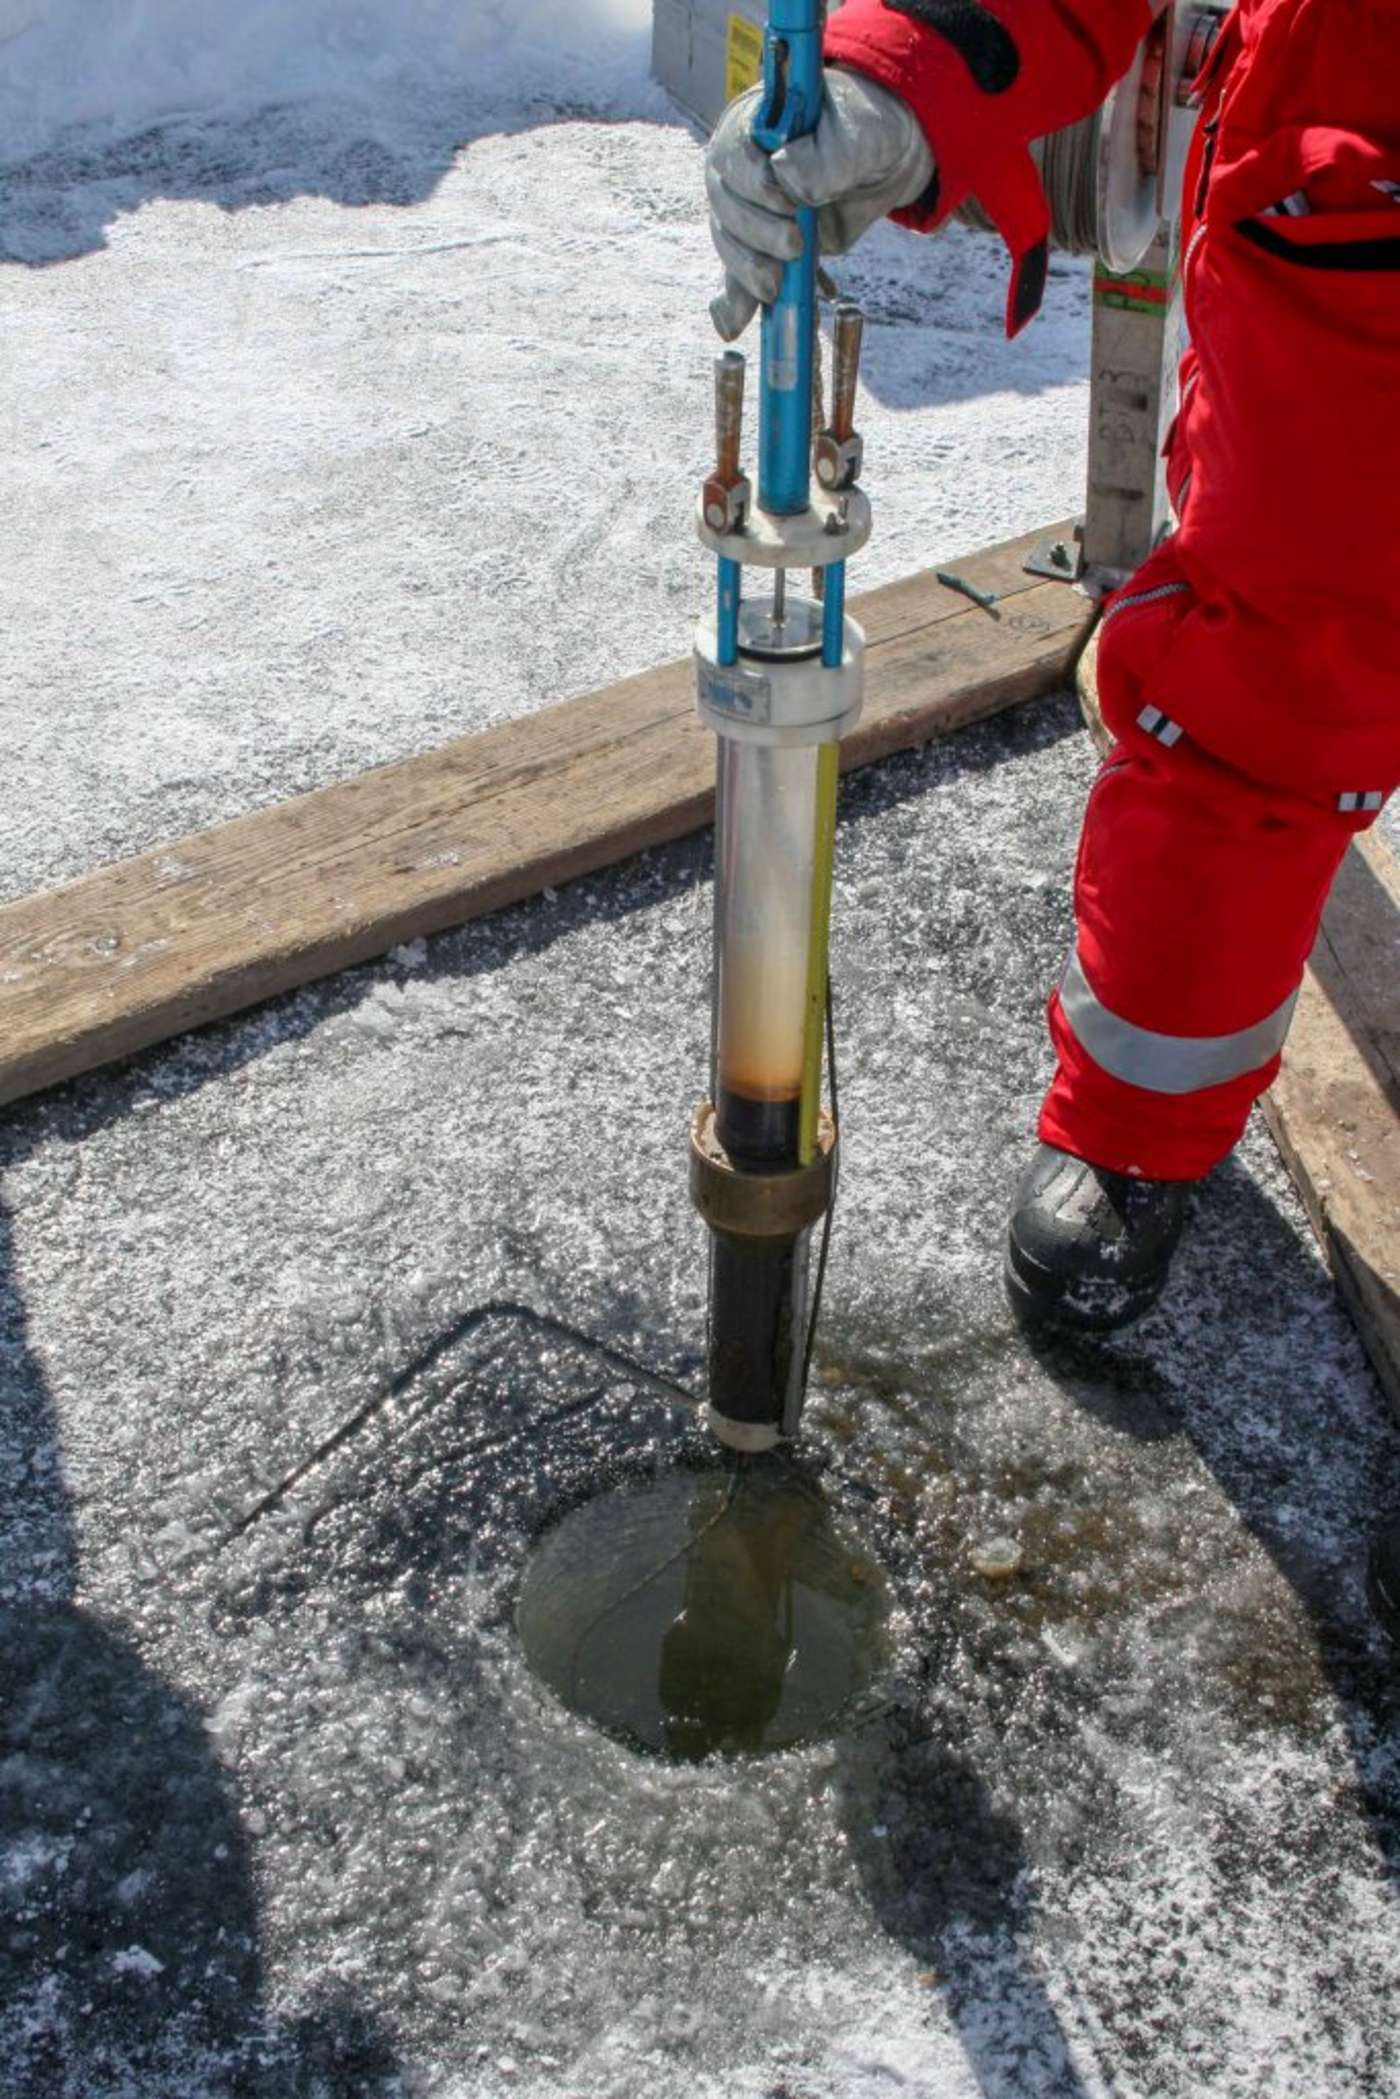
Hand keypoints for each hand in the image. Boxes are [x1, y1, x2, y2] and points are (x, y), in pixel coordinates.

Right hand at [705, 69, 934, 338]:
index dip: (754, 185)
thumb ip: (824, 154)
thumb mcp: (855, 135)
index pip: (732, 157)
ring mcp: (746, 210)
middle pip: (726, 208)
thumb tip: (784, 176)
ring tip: (776, 287)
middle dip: (757, 235)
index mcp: (752, 126)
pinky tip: (733, 325)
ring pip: (730, 245)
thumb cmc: (866, 133)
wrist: (884, 162)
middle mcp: (738, 169)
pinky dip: (738, 301)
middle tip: (795, 247)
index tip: (787, 202)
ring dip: (749, 271)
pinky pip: (739, 275)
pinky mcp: (761, 246)